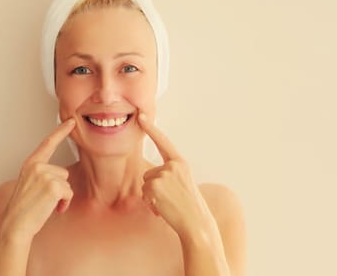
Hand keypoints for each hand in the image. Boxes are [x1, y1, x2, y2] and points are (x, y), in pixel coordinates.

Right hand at [0, 118, 75, 241]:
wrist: (15, 224)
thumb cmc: (24, 209)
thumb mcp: (31, 185)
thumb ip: (43, 175)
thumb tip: (63, 175)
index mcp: (30, 164)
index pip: (48, 143)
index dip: (60, 131)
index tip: (71, 121)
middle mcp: (37, 166)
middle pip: (63, 173)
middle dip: (59, 188)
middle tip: (43, 200)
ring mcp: (45, 174)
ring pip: (67, 184)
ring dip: (61, 197)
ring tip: (46, 205)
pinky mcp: (53, 185)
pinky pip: (69, 193)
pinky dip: (64, 204)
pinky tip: (52, 209)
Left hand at [138, 112, 216, 238]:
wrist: (196, 222)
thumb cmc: (189, 206)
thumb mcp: (181, 184)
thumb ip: (168, 175)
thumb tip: (149, 180)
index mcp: (180, 163)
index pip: (163, 142)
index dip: (151, 128)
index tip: (140, 115)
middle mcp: (172, 165)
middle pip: (148, 173)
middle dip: (153, 188)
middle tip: (171, 199)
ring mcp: (163, 174)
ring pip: (145, 184)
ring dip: (152, 197)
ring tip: (168, 204)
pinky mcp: (154, 186)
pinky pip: (144, 194)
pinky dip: (150, 204)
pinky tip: (163, 209)